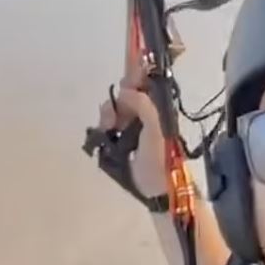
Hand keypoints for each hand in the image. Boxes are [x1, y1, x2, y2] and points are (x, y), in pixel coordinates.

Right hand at [96, 45, 167, 199]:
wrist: (158, 188)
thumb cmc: (161, 157)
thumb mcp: (156, 127)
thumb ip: (144, 105)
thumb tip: (125, 90)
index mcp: (158, 109)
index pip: (146, 84)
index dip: (136, 76)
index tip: (126, 79)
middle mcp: (146, 115)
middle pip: (126, 96)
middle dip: (118, 100)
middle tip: (117, 114)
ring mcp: (133, 129)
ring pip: (115, 111)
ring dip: (109, 115)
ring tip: (111, 127)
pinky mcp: (121, 143)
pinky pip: (108, 127)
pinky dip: (104, 127)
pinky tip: (105, 134)